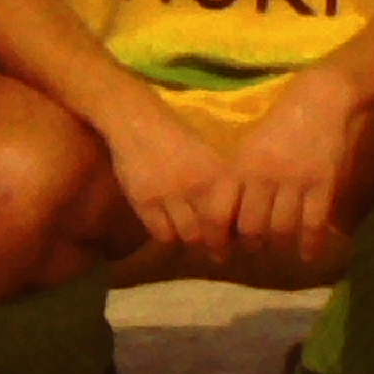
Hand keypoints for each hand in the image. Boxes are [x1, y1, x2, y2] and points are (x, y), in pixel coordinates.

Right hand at [105, 98, 246, 261]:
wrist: (138, 122)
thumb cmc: (178, 140)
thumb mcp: (208, 160)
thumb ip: (222, 191)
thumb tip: (236, 229)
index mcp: (219, 174)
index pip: (233, 221)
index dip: (235, 236)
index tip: (235, 242)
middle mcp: (197, 185)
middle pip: (212, 234)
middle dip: (215, 246)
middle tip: (216, 251)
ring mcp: (170, 194)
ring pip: (188, 237)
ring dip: (191, 242)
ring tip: (192, 238)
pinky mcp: (145, 200)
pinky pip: (162, 234)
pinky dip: (169, 236)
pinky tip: (170, 227)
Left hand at [224, 64, 369, 269]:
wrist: (318, 100)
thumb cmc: (277, 125)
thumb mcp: (248, 147)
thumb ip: (237, 180)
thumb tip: (224, 218)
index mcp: (240, 165)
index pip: (219, 210)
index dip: (216, 237)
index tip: (219, 252)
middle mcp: (263, 176)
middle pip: (250, 226)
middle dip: (250, 244)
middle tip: (252, 251)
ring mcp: (294, 180)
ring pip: (281, 228)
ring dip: (278, 244)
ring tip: (277, 249)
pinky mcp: (322, 183)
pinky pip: (313, 223)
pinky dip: (310, 244)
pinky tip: (308, 255)